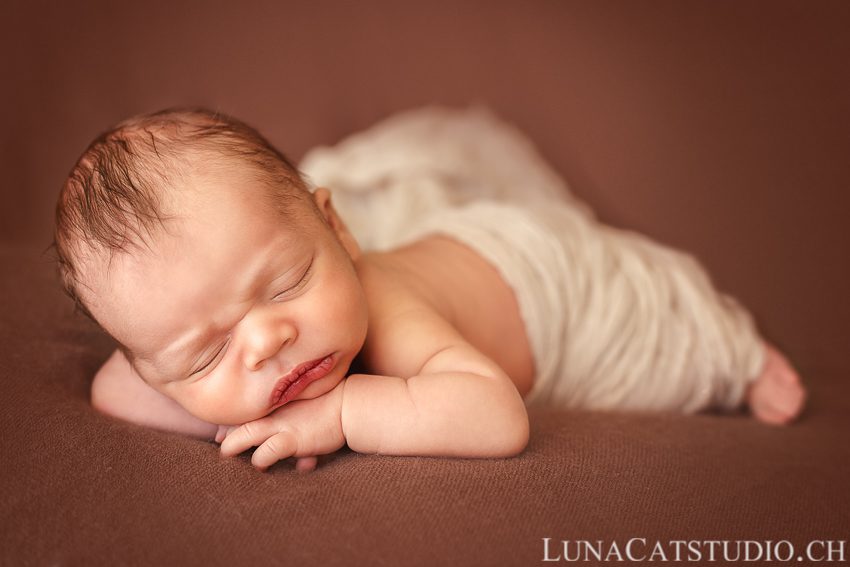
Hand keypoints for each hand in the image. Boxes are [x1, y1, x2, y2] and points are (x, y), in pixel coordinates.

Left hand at [218, 381, 345, 471]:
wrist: (349, 404)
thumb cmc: (330, 403)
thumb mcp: (304, 402)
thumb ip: (289, 410)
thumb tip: (279, 420)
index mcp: (276, 400)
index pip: (244, 409)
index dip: (231, 421)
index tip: (224, 431)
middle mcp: (274, 411)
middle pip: (238, 420)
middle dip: (226, 434)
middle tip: (222, 444)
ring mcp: (281, 425)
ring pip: (243, 436)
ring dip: (233, 447)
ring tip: (231, 456)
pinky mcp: (291, 439)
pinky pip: (266, 453)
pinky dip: (261, 461)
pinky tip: (263, 466)